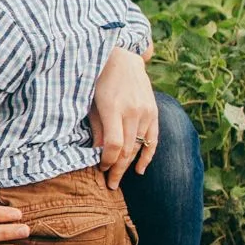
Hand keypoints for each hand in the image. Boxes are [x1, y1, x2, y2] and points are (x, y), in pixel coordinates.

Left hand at [91, 47, 158, 188]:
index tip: (100, 169)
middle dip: (117, 170)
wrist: (122, 59)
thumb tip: (99, 153)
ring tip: (118, 180)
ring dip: (129, 166)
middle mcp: (133, 111)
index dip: (108, 162)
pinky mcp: (154, 112)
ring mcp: (146, 112)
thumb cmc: (98, 80)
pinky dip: (147, 156)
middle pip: (128, 150)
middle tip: (109, 186)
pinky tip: (139, 170)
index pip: (115, 145)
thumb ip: (96, 127)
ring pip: (140, 147)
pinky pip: (153, 139)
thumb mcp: (90, 102)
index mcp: (114, 108)